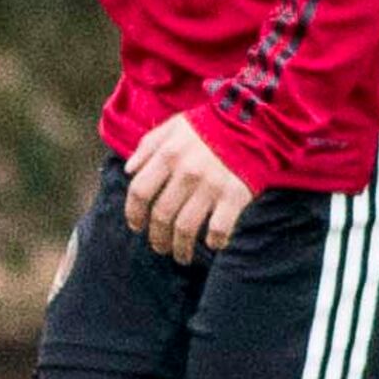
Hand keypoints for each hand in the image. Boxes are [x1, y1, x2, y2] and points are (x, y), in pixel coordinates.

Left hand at [122, 111, 255, 262]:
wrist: (251, 122)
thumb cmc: (207, 125)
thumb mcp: (172, 126)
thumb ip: (147, 146)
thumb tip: (128, 170)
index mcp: (168, 154)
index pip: (139, 191)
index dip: (133, 212)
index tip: (136, 226)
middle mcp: (186, 172)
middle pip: (161, 215)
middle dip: (157, 237)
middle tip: (159, 247)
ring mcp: (211, 185)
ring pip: (185, 228)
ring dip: (180, 248)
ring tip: (181, 256)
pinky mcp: (235, 195)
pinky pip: (219, 228)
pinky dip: (214, 241)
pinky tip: (213, 245)